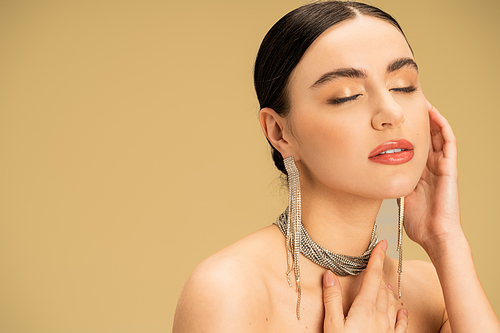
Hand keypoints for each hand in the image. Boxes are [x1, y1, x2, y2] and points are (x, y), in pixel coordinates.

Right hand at [323, 240, 407, 332]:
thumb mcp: (332, 324)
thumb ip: (332, 299)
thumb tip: (329, 275)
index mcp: (365, 308)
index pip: (373, 276)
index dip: (377, 258)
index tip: (382, 244)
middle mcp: (380, 315)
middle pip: (382, 288)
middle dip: (379, 274)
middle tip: (377, 263)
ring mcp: (388, 328)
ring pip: (391, 303)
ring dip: (387, 291)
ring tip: (385, 283)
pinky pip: (401, 324)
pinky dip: (401, 314)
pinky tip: (402, 311)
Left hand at [403, 100, 462, 255]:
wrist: (435, 235)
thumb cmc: (419, 223)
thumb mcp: (399, 197)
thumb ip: (391, 184)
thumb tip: (372, 177)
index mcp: (419, 173)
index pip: (413, 146)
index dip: (406, 132)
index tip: (393, 120)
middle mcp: (431, 167)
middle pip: (426, 137)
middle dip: (418, 120)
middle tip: (406, 103)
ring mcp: (442, 166)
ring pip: (438, 135)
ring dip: (431, 117)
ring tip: (421, 101)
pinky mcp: (450, 168)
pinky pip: (448, 142)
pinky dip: (442, 126)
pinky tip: (434, 114)